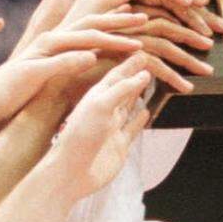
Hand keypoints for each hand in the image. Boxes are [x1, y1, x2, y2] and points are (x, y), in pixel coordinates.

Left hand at [55, 55, 152, 196]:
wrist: (71, 174)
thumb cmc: (79, 138)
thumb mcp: (100, 107)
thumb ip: (122, 90)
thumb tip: (144, 74)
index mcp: (97, 96)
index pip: (117, 71)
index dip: (131, 60)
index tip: (144, 47)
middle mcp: (104, 109)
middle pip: (125, 86)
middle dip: (137, 73)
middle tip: (151, 59)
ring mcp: (112, 127)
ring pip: (129, 105)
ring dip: (139, 93)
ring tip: (151, 80)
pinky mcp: (118, 146)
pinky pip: (132, 127)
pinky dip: (140, 119)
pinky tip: (147, 112)